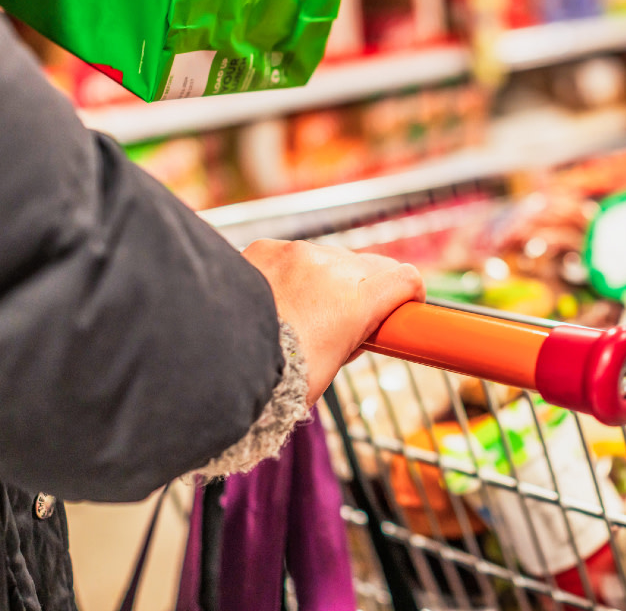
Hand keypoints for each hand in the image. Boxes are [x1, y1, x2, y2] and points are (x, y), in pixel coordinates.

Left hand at [241, 240, 424, 406]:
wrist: (217, 360)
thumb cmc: (276, 379)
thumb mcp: (329, 367)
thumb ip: (351, 338)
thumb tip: (358, 329)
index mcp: (356, 301)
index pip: (405, 279)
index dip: (409, 294)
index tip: (404, 306)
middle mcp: (333, 268)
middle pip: (369, 266)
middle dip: (366, 288)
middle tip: (348, 318)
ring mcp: (298, 253)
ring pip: (329, 259)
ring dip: (325, 279)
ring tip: (300, 313)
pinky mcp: (266, 247)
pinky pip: (291, 255)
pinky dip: (289, 273)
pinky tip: (271, 300)